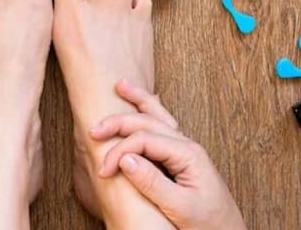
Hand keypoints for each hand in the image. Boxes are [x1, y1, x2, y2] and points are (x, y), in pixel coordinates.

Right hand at [90, 79, 245, 229]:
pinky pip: (163, 126)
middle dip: (119, 122)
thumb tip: (126, 159)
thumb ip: (153, 183)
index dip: (120, 151)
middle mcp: (187, 146)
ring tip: (121, 85)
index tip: (103, 171)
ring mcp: (185, 150)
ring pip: (158, 117)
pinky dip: (150, 111)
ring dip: (138, 101)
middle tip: (93, 130)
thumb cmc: (207, 223)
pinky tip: (145, 104)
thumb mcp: (179, 207)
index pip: (145, 140)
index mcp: (188, 155)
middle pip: (148, 122)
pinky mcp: (182, 158)